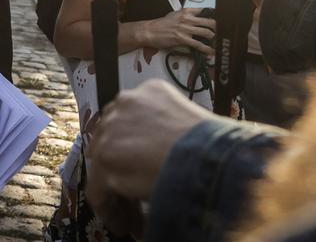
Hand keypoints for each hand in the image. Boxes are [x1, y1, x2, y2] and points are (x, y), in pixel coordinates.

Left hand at [86, 80, 212, 234]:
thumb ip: (167, 130)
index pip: (129, 119)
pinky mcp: (106, 158)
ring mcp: (112, 129)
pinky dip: (110, 210)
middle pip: (110, 138)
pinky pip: (98, 191)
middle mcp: (126, 103)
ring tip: (131, 213)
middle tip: (133, 190)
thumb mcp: (190, 123)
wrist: (214, 156)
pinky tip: (125, 224)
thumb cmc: (216, 146)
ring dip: (115, 189)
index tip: (140, 168)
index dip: (131, 147)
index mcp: (149, 91)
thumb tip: (162, 154)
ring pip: (103, 166)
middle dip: (120, 165)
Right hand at [135, 8, 214, 55]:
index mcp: (186, 11)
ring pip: (207, 33)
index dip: (215, 16)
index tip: (221, 20)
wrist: (150, 31)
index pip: (205, 11)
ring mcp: (186, 29)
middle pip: (210, 22)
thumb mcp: (175, 14)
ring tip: (217, 43)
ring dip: (214, 39)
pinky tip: (210, 52)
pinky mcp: (183, 39)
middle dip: (218, 28)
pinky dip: (207, 49)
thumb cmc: (161, 24)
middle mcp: (187, 19)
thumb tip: (197, 18)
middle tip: (221, 33)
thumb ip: (187, 16)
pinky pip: (199, 44)